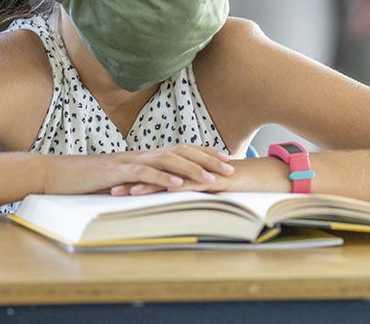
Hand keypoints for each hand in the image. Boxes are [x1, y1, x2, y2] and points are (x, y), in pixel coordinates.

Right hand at [42, 145, 234, 194]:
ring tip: (212, 178)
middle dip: (208, 159)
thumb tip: (159, 188)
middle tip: (231, 167)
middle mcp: (141, 154)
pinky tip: (178, 185)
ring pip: (168, 160)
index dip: (204, 152)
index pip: (181, 149)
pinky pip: (145, 174)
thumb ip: (140, 181)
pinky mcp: (117, 172)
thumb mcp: (120, 180)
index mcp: (144, 155)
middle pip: (182, 151)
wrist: (57, 173)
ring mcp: (130, 161)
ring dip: (192, 168)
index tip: (226, 158)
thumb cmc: (88, 179)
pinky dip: (163, 178)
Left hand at [115, 155, 290, 197]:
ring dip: (145, 185)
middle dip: (132, 180)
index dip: (136, 179)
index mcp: (186, 171)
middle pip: (155, 173)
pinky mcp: (210, 180)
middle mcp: (189, 169)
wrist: (261, 175)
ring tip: (124, 192)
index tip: (116, 185)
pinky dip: (171, 187)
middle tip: (109, 187)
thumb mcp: (208, 190)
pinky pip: (187, 184)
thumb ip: (192, 191)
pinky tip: (157, 191)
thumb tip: (176, 200)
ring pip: (167, 178)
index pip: (156, 174)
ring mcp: (199, 173)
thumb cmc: (236, 184)